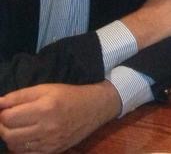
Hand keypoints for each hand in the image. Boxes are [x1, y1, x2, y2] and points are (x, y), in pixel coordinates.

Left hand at [0, 82, 120, 152]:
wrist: (95, 108)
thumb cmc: (69, 95)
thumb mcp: (45, 88)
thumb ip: (19, 96)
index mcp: (45, 108)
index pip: (7, 118)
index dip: (2, 113)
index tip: (5, 109)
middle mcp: (47, 127)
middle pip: (8, 134)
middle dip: (2, 126)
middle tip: (7, 119)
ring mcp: (50, 142)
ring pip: (15, 146)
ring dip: (10, 136)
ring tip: (17, 127)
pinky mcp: (52, 151)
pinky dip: (20, 147)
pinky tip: (26, 137)